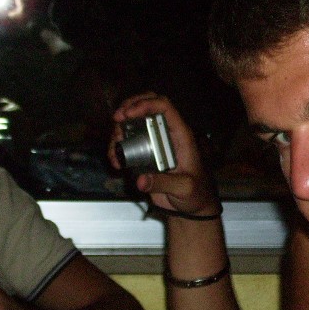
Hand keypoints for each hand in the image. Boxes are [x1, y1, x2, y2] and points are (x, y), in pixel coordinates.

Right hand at [109, 92, 219, 216]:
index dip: (146, 104)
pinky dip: (116, 148)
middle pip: (147, 106)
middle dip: (129, 107)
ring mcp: (153, 142)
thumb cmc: (194, 193)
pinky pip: (126, 143)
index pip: (165, 107)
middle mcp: (165, 134)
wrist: (190, 205)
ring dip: (119, 130)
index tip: (128, 114)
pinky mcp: (143, 154)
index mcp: (180, 135)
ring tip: (114, 149)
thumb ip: (164, 183)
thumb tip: (140, 180)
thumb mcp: (185, 188)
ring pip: (133, 123)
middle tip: (116, 119)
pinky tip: (116, 163)